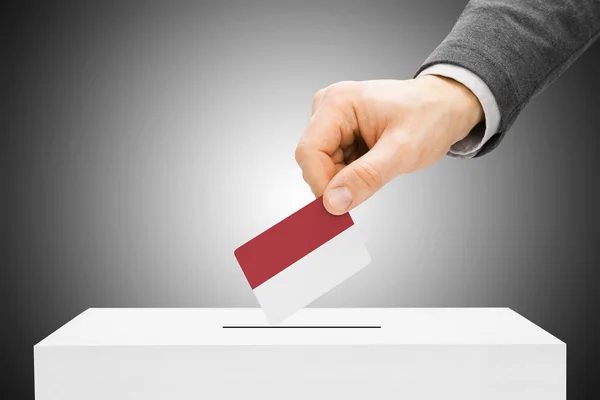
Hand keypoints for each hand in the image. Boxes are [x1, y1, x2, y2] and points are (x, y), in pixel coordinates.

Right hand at [295, 76, 483, 214]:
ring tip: (378, 166)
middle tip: (370, 184)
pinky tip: (372, 163)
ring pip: (321, 165)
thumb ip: (366, 177)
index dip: (321, 183)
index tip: (340, 205)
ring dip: (345, 178)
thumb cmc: (430, 117)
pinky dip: (350, 173)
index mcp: (338, 102)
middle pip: (313, 160)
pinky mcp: (338, 131)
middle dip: (337, 181)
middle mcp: (328, 107)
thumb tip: (333, 202)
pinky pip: (332, 164)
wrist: (445, 107)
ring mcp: (332, 119)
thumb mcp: (402, 151)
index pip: (309, 152)